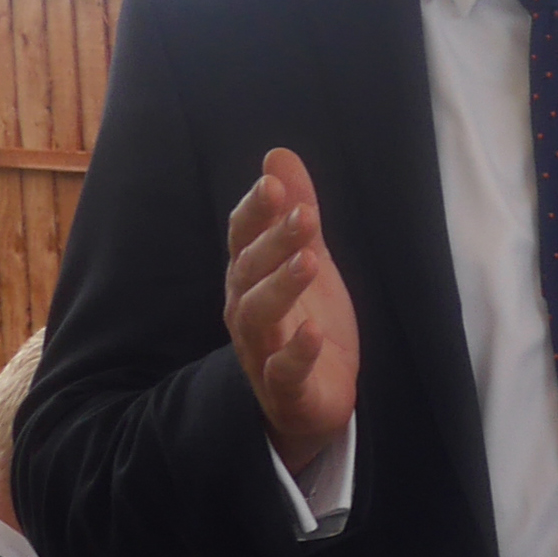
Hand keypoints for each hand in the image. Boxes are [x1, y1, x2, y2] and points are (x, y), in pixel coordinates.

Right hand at [225, 149, 358, 480]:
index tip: (274, 184)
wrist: (315, 401)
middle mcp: (246, 310)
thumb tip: (279, 155)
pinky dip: (296, 352)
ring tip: (310, 262)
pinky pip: (283, 370)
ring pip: (258, 316)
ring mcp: (262, 351)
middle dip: (273, 242)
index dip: (255, 212)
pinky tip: (313, 333)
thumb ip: (296, 213)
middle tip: (304, 214)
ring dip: (282, 287)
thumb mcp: (308, 261)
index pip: (242, 238)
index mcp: (249, 278)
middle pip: (249, 271)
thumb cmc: (306, 325)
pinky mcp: (286, 389)